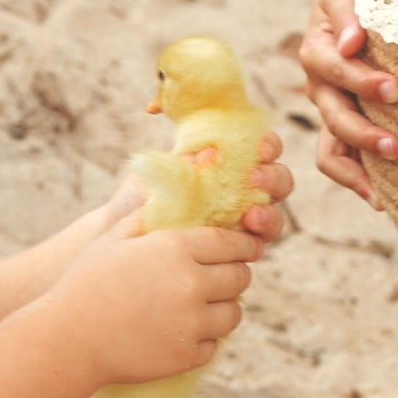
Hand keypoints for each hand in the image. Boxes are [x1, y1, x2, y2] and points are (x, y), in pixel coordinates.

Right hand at [50, 217, 261, 388]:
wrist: (68, 340)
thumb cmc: (85, 283)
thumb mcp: (113, 237)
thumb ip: (147, 215)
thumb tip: (170, 193)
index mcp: (176, 248)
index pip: (232, 243)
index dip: (244, 245)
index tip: (247, 249)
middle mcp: (191, 284)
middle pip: (240, 277)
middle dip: (235, 275)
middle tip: (223, 278)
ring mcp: (192, 323)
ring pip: (233, 313)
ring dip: (223, 308)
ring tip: (205, 307)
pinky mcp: (187, 355)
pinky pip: (213, 345)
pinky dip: (203, 340)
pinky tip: (183, 332)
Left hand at [97, 131, 293, 245]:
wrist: (119, 241)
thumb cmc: (138, 201)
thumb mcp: (156, 176)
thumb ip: (184, 164)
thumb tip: (210, 151)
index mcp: (226, 164)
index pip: (259, 148)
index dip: (268, 145)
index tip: (259, 149)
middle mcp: (240, 191)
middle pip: (278, 180)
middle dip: (273, 178)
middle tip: (253, 181)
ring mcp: (242, 223)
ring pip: (275, 215)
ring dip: (271, 213)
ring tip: (252, 217)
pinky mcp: (236, 252)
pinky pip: (258, 244)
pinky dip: (259, 239)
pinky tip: (247, 238)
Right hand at [297, 0, 397, 207]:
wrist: (349, 5)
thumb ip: (348, 12)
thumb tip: (353, 41)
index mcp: (317, 53)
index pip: (336, 72)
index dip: (362, 81)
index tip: (394, 89)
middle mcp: (319, 88)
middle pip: (335, 119)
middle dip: (365, 135)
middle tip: (397, 147)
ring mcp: (331, 113)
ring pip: (332, 153)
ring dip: (359, 172)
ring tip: (386, 193)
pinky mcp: (343, 129)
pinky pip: (342, 162)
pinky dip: (360, 182)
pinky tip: (384, 201)